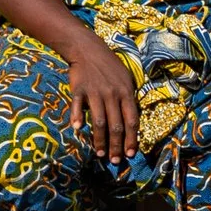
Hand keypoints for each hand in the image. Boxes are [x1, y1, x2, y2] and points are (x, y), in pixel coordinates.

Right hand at [63, 35, 140, 162]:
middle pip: (116, 126)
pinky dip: (77, 118)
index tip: (131, 153)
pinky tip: (78, 130)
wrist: (88, 49)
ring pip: (99, 122)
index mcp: (126, 93)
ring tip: (100, 154)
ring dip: (99, 141)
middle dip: (116, 146)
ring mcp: (95, 92)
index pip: (132, 121)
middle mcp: (112, 94)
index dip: (132, 139)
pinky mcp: (80, 90)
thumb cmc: (110, 66)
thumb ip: (128, 100)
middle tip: (115, 161)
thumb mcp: (125, 80)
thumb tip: (130, 123)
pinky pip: (78, 107)